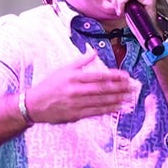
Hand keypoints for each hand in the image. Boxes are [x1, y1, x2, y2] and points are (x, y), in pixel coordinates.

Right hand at [24, 52, 138, 124]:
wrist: (34, 105)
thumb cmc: (49, 86)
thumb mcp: (63, 70)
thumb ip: (80, 61)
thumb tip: (94, 52)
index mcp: (74, 77)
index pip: (99, 76)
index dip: (114, 76)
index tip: (126, 76)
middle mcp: (76, 90)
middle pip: (103, 89)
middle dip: (120, 88)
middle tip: (133, 87)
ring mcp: (77, 104)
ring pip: (101, 101)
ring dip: (117, 99)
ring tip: (129, 97)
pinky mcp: (76, 115)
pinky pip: (95, 112)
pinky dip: (108, 110)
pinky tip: (118, 108)